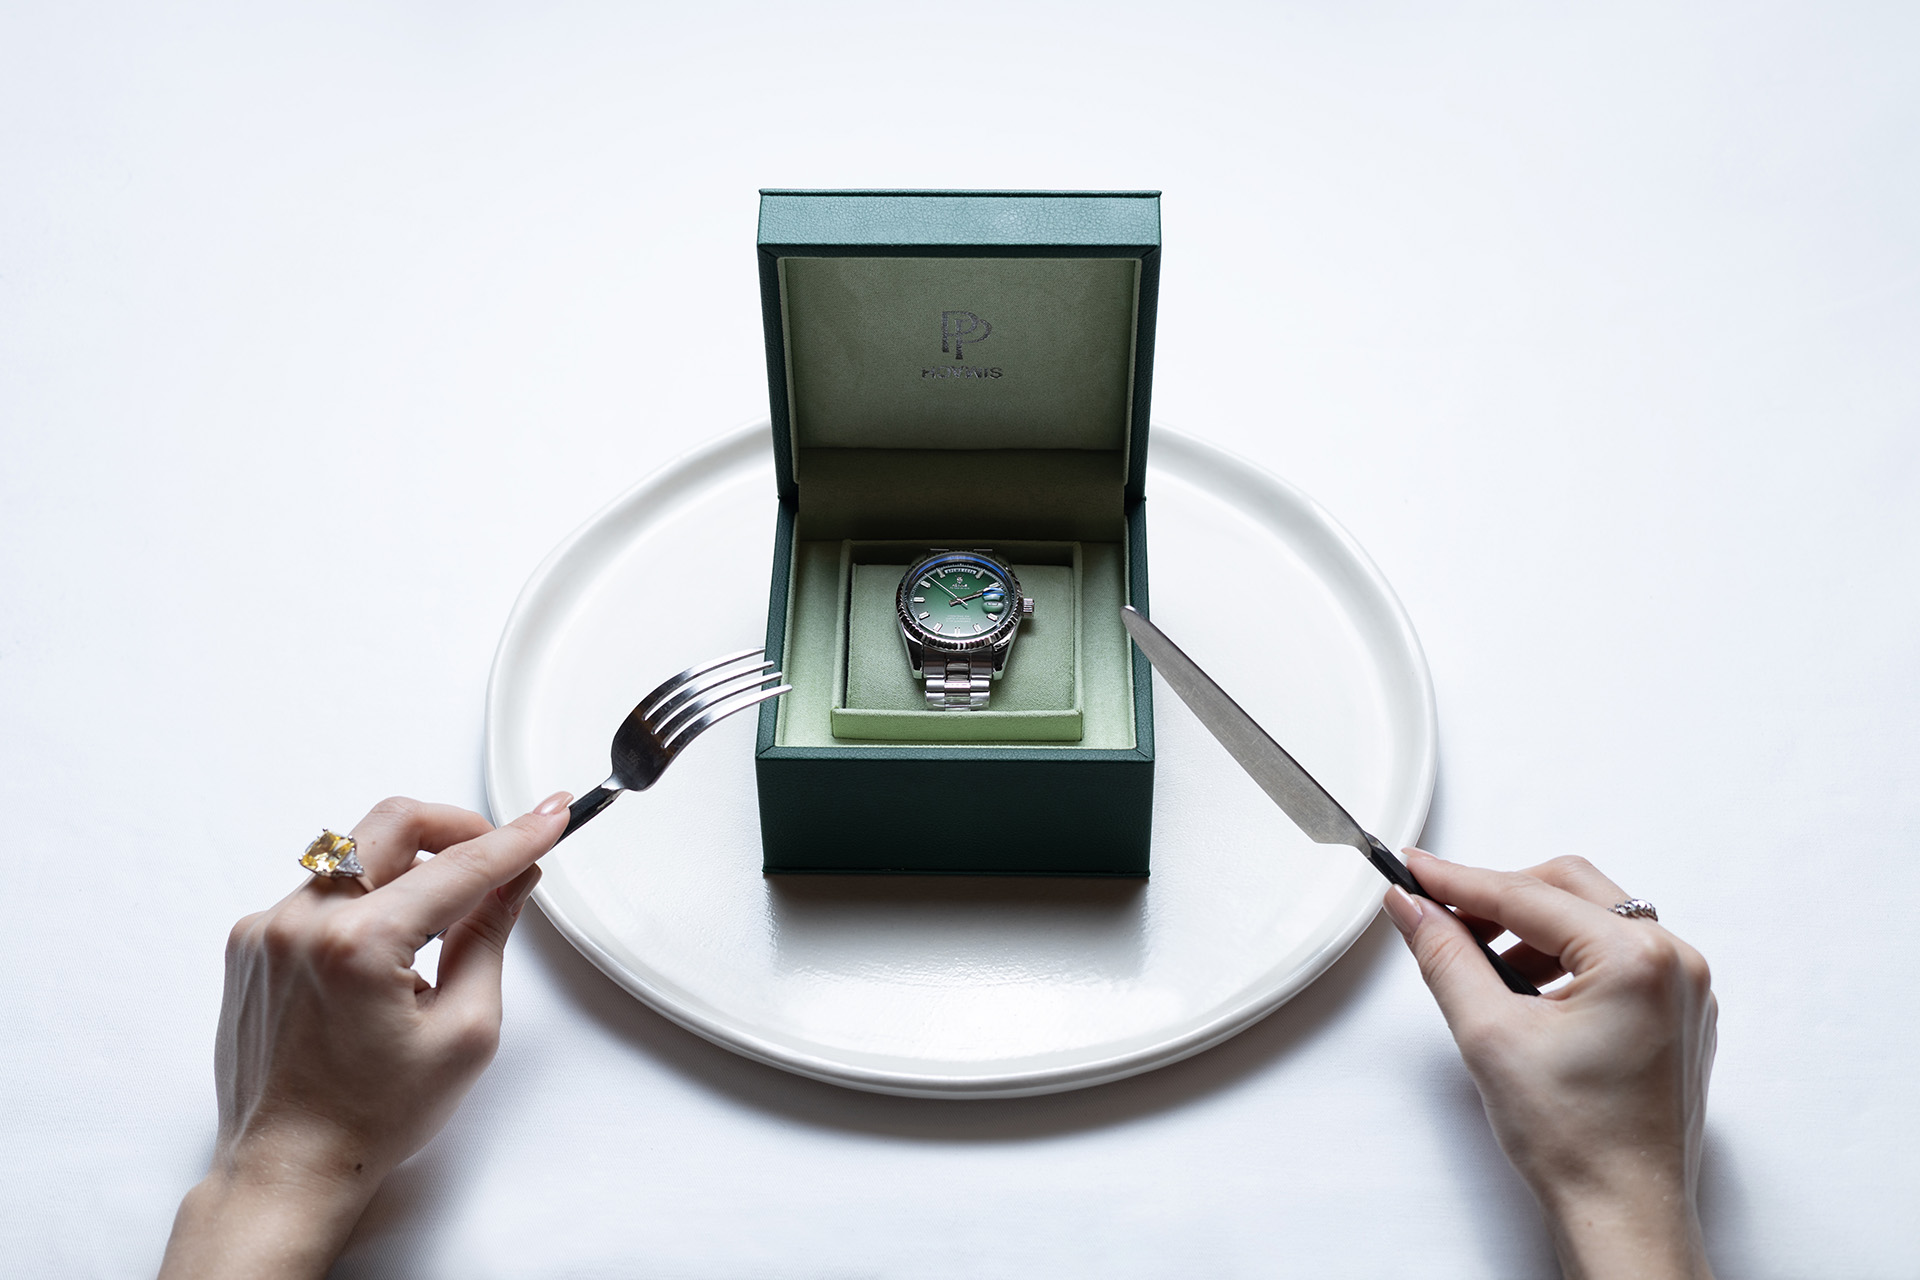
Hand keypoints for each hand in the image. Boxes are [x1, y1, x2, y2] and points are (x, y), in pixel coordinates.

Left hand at [160, 793, 570, 1279]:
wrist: (286, 1166)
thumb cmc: (370, 1117)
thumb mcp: (464, 1032)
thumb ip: (488, 938)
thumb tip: (512, 879)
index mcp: (358, 945)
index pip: (459, 867)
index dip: (517, 837)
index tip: (553, 814)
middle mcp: (302, 923)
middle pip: (392, 822)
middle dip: (454, 828)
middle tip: (496, 853)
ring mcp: (267, 930)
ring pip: (356, 855)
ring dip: (407, 872)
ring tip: (433, 933)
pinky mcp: (251, 943)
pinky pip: (321, 891)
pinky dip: (364, 903)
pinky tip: (381, 961)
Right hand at [1383, 850, 1716, 1279]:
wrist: (1623, 1210)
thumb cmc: (1577, 1142)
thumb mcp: (1488, 1034)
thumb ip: (1445, 955)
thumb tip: (1415, 907)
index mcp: (1635, 959)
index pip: (1526, 895)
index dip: (1458, 881)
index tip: (1415, 870)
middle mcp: (1673, 962)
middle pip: (1567, 888)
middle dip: (1499, 898)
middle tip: (1442, 916)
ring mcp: (1684, 987)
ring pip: (1592, 917)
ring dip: (1531, 929)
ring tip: (1484, 969)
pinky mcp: (1679, 1010)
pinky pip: (1616, 952)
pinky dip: (1565, 957)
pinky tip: (1527, 993)